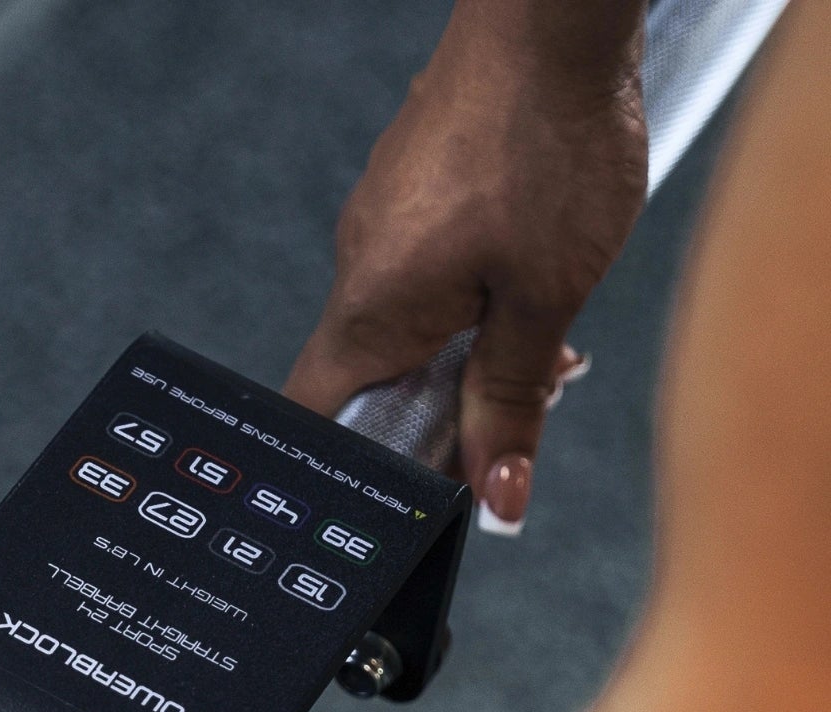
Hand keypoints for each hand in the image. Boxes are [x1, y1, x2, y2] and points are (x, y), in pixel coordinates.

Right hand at [286, 8, 646, 529]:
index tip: (418, 490)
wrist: (552, 12)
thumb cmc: (546, 139)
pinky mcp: (407, 189)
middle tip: (518, 403)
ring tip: (542, 328)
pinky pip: (421, 272)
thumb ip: (511, 403)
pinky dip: (469, 295)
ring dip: (465, 349)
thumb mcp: (544, 298)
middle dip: (443, 409)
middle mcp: (357, 272)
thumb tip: (497, 498)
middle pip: (373, 383)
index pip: (322, 426)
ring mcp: (378, 224)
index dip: (361, 473)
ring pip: (406, 326)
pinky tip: (529, 272)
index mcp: (369, 314)